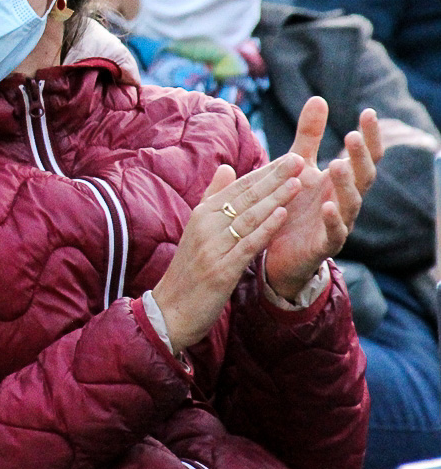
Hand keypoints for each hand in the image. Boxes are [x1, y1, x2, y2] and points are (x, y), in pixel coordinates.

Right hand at [152, 154, 304, 352]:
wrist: (171, 310)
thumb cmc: (188, 271)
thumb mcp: (197, 230)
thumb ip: (213, 198)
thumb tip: (227, 167)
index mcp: (201, 214)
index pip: (238, 188)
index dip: (264, 172)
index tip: (288, 158)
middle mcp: (205, 226)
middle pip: (245, 198)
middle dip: (274, 178)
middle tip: (298, 160)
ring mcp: (213, 247)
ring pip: (248, 218)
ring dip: (274, 199)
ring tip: (297, 182)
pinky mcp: (221, 269)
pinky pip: (247, 244)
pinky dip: (265, 229)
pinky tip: (282, 216)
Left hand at [264, 97, 380, 300]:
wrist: (277, 249)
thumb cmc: (295, 203)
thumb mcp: (299, 165)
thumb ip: (309, 135)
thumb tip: (319, 98)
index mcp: (340, 180)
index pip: (362, 157)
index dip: (369, 137)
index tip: (369, 112)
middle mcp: (344, 200)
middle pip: (362, 178)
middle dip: (360, 158)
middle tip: (352, 137)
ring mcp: (338, 223)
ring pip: (351, 204)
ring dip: (346, 185)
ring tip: (338, 165)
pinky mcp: (323, 245)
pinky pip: (334, 233)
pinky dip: (332, 220)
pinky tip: (327, 207)